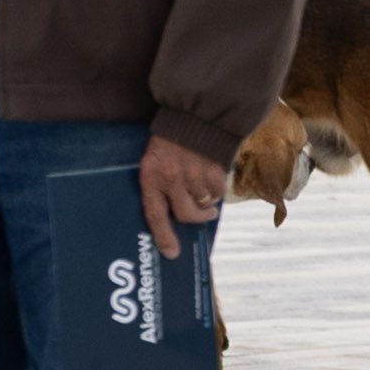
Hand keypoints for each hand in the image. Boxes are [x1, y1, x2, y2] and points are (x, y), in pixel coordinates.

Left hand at [138, 132, 230, 260]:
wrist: (194, 115)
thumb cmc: (170, 141)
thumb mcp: (155, 160)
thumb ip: (160, 184)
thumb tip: (171, 215)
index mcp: (151, 176)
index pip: (154, 213)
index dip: (163, 236)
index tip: (171, 253)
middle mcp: (171, 178)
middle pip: (185, 214)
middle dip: (196, 218)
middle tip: (204, 215)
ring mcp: (194, 174)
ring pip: (204, 204)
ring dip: (207, 202)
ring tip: (206, 189)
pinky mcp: (214, 169)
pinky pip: (219, 192)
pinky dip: (218, 190)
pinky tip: (214, 177)